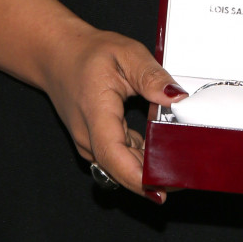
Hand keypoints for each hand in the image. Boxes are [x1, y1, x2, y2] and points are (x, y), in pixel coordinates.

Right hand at [40, 21, 186, 201]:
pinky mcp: (94, 145)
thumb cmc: (87, 53)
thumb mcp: (126, 52)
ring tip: (177, 162)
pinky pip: (118, 160)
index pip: (114, 156)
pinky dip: (138, 160)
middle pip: (120, 169)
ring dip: (146, 170)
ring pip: (120, 168)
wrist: (56, 55)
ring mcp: (89, 144)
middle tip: (186, 176)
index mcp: (96, 112)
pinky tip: (159, 151)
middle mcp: (88, 136)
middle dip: (152, 179)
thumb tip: (177, 97)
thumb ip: (151, 76)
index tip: (164, 188)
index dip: (138, 177)